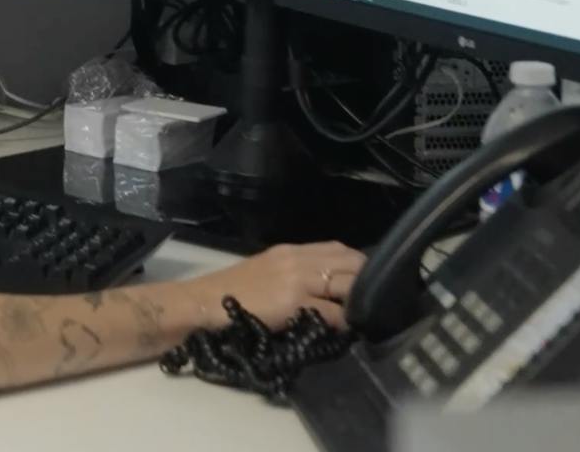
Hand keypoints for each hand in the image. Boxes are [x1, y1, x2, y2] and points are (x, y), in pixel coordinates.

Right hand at [203, 242, 364, 329]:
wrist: (205, 303)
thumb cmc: (232, 293)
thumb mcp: (267, 272)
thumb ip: (296, 274)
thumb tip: (323, 289)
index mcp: (291, 251)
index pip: (338, 249)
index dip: (357, 265)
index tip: (366, 281)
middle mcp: (299, 259)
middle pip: (350, 263)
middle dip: (367, 281)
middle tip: (374, 300)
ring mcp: (298, 280)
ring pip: (348, 284)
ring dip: (360, 301)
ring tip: (364, 315)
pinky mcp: (295, 302)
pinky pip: (334, 312)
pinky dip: (346, 322)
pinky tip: (346, 330)